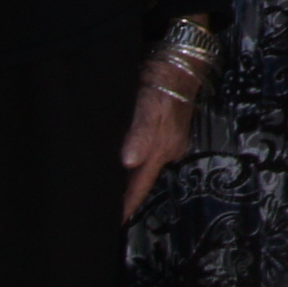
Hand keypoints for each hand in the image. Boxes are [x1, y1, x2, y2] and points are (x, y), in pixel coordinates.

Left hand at [121, 73, 196, 217]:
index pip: (139, 186)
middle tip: (103, 211)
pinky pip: (150, 155)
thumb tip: (129, 162)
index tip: (112, 224)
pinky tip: (125, 163)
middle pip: (142, 180)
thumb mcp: (145, 105)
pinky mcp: (170, 133)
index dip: (126, 206)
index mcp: (161, 148)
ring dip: (130, 180)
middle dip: (126, 196)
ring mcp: (171, 142)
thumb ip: (139, 134)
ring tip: (110, 191)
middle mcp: (169, 150)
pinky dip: (136, 164)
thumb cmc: (161, 81)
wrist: (183, 62)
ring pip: (146, 168)